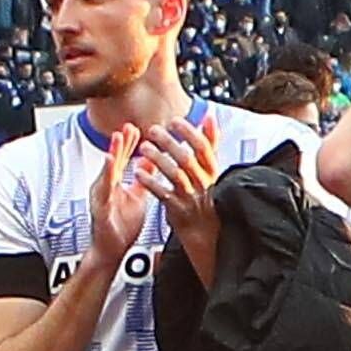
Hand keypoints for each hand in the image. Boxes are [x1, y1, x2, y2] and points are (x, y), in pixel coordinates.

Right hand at [86, 120, 156, 259]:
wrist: (111, 250)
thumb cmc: (122, 225)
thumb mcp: (137, 197)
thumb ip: (143, 179)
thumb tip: (151, 162)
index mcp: (116, 183)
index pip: (123, 159)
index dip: (129, 144)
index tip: (137, 128)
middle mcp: (106, 186)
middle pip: (114, 160)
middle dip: (121, 143)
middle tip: (128, 127)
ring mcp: (102, 196)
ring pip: (107, 172)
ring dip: (112, 155)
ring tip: (118, 139)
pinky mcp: (101, 209)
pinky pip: (104, 193)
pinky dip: (107, 179)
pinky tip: (111, 167)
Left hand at [134, 113, 226, 259]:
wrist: (205, 233)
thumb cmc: (205, 195)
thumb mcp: (211, 170)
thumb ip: (210, 144)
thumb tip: (210, 117)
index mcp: (212, 171)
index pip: (204, 148)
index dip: (189, 133)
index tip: (174, 121)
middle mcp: (204, 184)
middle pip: (187, 159)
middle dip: (169, 143)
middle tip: (153, 130)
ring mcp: (191, 198)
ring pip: (175, 175)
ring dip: (158, 159)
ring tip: (144, 148)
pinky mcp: (178, 211)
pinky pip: (163, 194)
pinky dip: (150, 182)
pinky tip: (138, 172)